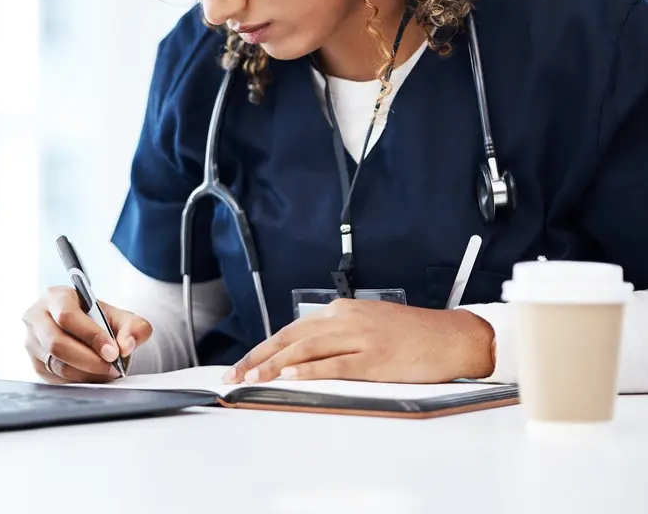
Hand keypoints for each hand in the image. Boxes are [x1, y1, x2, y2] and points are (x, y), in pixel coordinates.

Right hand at [22, 286, 152, 383]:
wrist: (88, 332)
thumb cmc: (101, 321)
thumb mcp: (122, 318)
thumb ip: (134, 327)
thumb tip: (126, 345)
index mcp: (56, 296)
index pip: (67, 316)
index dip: (91, 336)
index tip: (113, 352)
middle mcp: (37, 317)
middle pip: (56, 343)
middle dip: (88, 360)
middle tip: (112, 368)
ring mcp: (32, 342)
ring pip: (56, 364)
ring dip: (85, 373)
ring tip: (107, 373)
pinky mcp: (35, 363)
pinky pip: (55, 379)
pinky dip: (78, 381)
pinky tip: (93, 376)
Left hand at [222, 299, 494, 384]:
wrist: (452, 337)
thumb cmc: (412, 335)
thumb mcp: (368, 325)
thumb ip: (337, 335)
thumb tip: (305, 354)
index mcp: (341, 311)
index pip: (292, 329)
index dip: (264, 347)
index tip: (244, 363)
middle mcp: (345, 319)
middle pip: (291, 337)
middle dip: (259, 356)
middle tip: (236, 373)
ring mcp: (359, 337)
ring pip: (306, 349)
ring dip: (275, 364)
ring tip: (253, 378)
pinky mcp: (374, 358)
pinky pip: (335, 364)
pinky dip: (310, 370)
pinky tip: (291, 376)